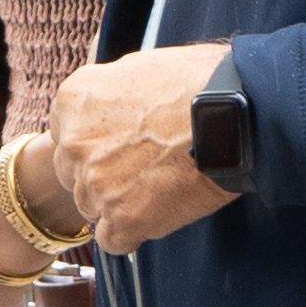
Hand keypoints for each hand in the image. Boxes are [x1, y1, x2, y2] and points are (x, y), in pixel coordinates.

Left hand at [52, 40, 237, 251]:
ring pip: (92, 208)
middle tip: (145, 167)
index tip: (124, 144)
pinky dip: (134, 232)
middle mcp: (74, 144)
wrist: (238, 111)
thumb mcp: (138, 66)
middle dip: (103, 175)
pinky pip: (114, 240)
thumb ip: (109, 92)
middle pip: (74, 175)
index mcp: (73, 101)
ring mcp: (96, 184)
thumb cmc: (200, 82)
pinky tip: (160, 211)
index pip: (67, 138)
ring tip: (161, 186)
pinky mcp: (122, 219)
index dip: (98, 144)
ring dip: (120, 204)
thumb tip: (109, 106)